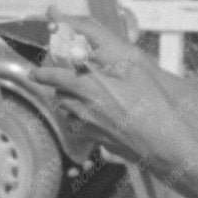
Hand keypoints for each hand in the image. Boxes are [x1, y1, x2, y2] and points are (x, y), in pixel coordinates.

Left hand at [32, 28, 195, 173]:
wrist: (163, 143)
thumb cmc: (153, 104)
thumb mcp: (134, 71)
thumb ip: (108, 61)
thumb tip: (89, 53)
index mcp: (91, 86)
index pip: (57, 77)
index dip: (43, 73)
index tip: (35, 72)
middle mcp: (84, 107)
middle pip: (60, 96)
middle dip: (58, 87)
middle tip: (63, 80)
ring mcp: (89, 126)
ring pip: (67, 112)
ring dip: (68, 103)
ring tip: (78, 97)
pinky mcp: (96, 141)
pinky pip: (78, 127)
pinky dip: (78, 119)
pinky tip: (91, 116)